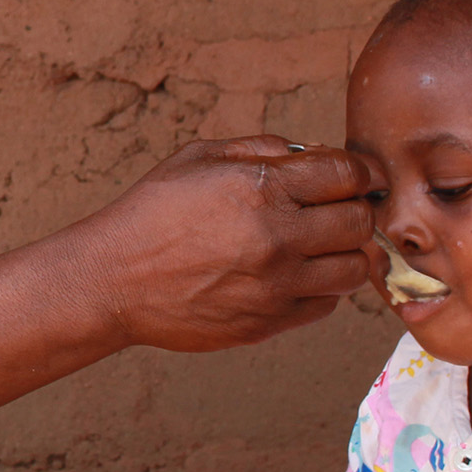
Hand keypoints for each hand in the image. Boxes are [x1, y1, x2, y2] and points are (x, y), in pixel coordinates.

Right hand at [82, 137, 377, 353]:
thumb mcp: (197, 157)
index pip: (347, 175)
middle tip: (332, 211)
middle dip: (351, 211)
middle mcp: (276, 236)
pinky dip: (318, 288)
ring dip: (341, 253)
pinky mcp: (269, 322)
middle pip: (359, 222)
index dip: (359, 173)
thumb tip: (311, 154)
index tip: (355, 178)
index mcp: (261, 188)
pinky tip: (290, 275)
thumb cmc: (151, 213)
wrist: (112, 280)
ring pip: (352, 269)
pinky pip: (325, 305)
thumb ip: (259, 149)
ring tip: (315, 247)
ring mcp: (276, 285)